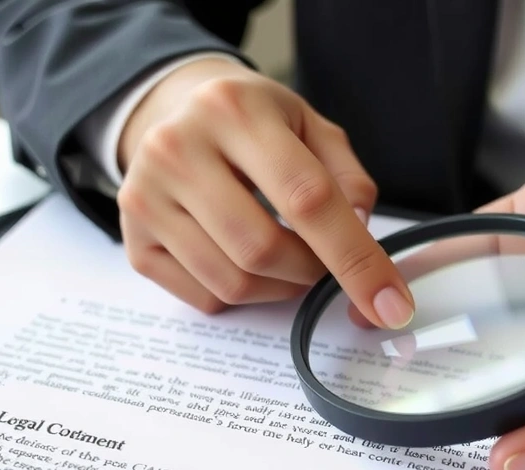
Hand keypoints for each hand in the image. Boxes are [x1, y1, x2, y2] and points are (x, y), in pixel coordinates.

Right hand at [115, 58, 414, 328]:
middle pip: (263, 251)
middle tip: (323, 260)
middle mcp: (176, 148)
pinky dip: (242, 295)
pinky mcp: (133, 239)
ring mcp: (145, 196)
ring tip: (287, 258)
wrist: (171, 110)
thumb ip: (347, 177)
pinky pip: (204, 298)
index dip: (356, 259)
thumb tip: (362, 232)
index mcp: (233, 110)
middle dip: (311, 272)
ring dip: (280, 288)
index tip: (391, 304)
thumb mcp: (309, 125)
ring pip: (232, 283)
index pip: (307, 199)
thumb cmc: (251, 123)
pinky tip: (242, 258)